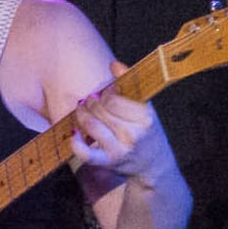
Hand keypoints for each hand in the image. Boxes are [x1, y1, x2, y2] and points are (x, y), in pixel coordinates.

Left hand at [71, 60, 177, 182]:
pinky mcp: (108, 162)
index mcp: (145, 117)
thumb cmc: (146, 131)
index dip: (105, 92)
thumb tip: (114, 64)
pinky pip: (86, 153)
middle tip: (89, 100)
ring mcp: (120, 149)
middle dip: (91, 102)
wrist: (153, 164)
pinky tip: (74, 133)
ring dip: (81, 115)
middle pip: (101, 109)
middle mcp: (133, 133)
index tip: (105, 92)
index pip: (113, 98)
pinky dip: (75, 143)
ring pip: (91, 125)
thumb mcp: (145, 107)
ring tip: (81, 110)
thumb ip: (130, 85)